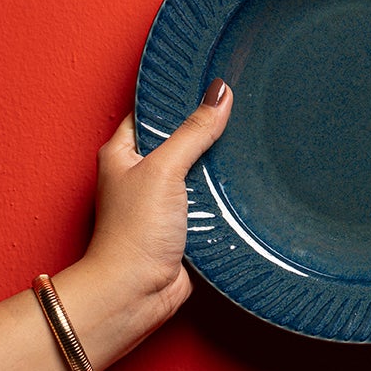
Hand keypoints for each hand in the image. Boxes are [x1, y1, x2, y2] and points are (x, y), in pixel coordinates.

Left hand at [66, 79, 233, 358]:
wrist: (136, 291)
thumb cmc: (133, 233)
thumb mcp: (164, 170)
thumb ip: (193, 132)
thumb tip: (219, 94)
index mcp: (122, 152)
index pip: (150, 111)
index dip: (177, 96)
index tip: (207, 79)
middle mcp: (140, 175)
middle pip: (180, 140)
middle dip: (205, 130)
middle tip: (238, 108)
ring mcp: (163, 201)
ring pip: (198, 171)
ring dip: (218, 166)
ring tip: (247, 142)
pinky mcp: (184, 225)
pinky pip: (209, 201)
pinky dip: (225, 195)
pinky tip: (245, 184)